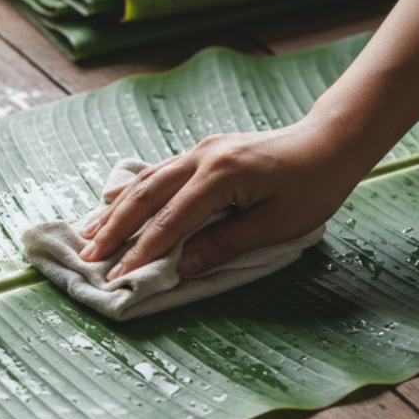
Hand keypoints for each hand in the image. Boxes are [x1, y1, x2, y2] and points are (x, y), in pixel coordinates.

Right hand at [78, 113, 369, 279]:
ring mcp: (200, 150)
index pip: (171, 222)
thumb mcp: (276, 224)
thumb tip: (183, 267)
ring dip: (116, 208)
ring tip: (90, 233)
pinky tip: (112, 197)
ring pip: (147, 181)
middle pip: (147, 196)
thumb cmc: (312, 185)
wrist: (329, 141)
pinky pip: (159, 171)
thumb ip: (226, 243)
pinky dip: (132, 188)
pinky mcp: (203, 150)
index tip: (117, 278)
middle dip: (115, 229)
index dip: (142, 252)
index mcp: (220, 175)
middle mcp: (202, 157)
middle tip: (88, 257)